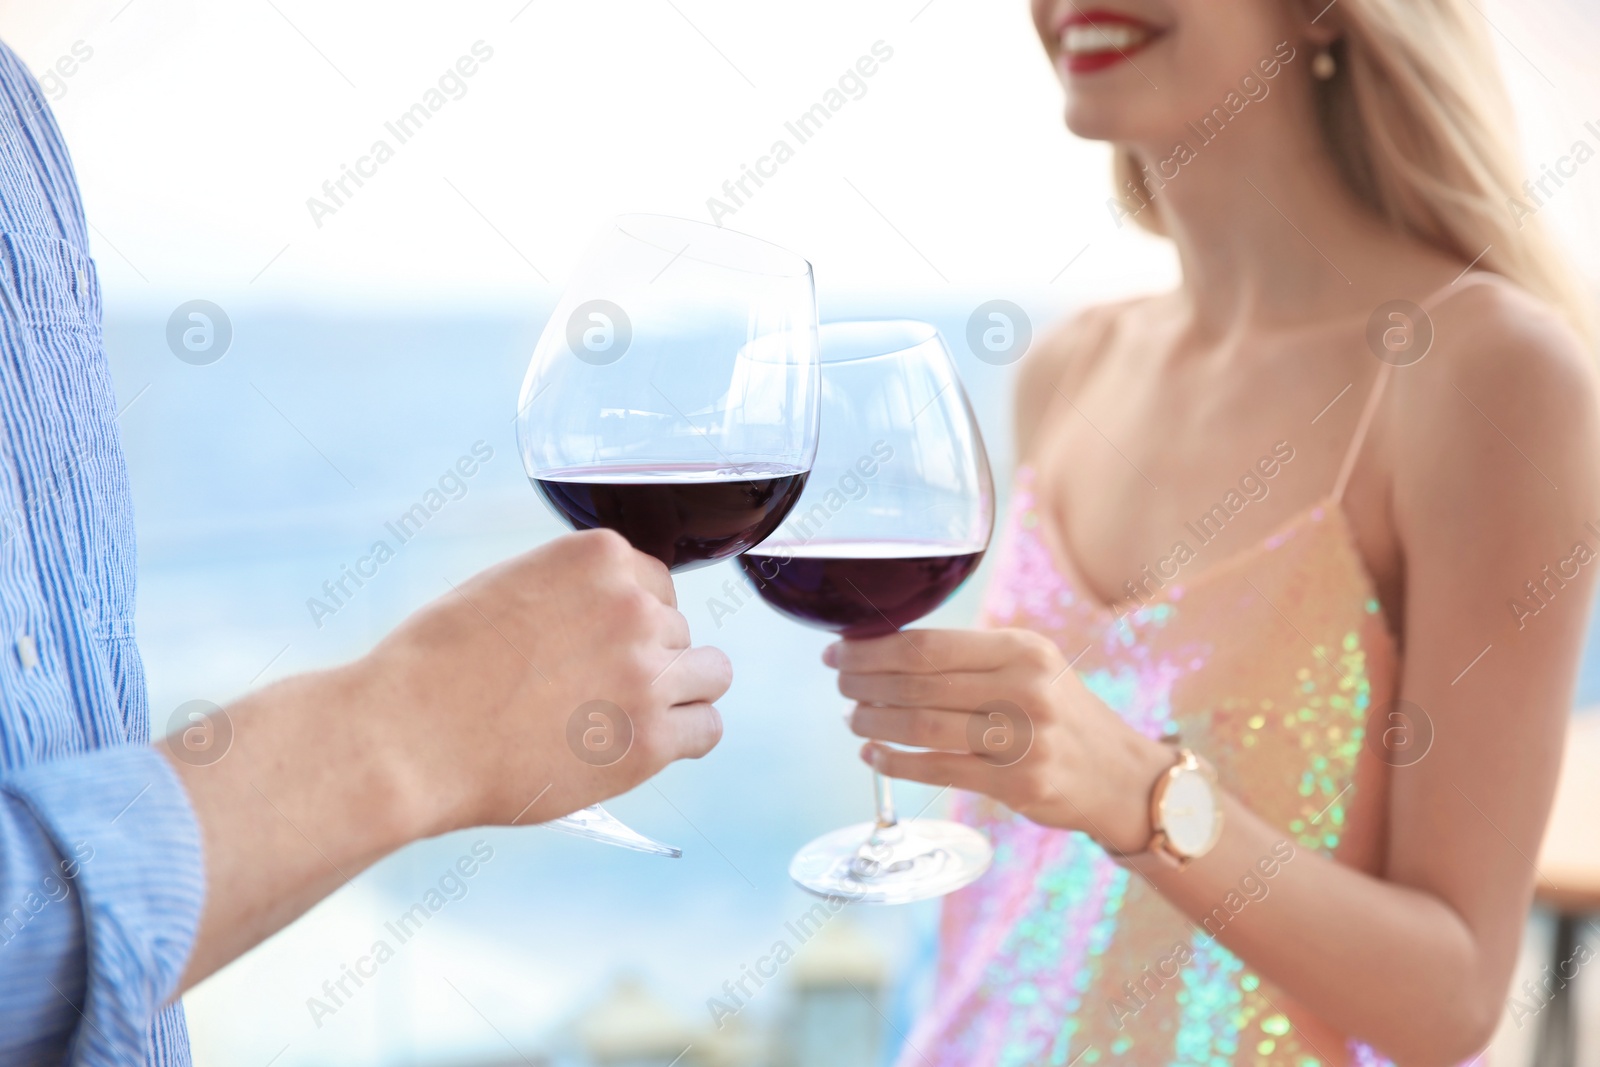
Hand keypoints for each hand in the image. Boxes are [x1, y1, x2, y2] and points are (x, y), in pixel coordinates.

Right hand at [360, 528, 730, 832]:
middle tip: (590, 692)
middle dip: (645, 657)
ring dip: (677, 693)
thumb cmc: (436, 666)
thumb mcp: (506, 586)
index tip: (596, 649)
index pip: (656, 584)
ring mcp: (647, 674)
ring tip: (627, 717)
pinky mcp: (650, 740)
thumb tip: (611, 608)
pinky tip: (644, 745)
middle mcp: (634, 607)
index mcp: (599, 557)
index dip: (628, 620)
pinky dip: (682, 737)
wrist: (407, 738)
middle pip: (678, 630)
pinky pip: (707, 729)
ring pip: (711, 674)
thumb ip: (571, 590)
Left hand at [828, 628, 1171, 852]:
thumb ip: (971, 658)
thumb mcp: (1032, 667)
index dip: (873, 649)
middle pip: (918, 683)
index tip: (840, 650)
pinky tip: (872, 754)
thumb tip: (885, 651)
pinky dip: (895, 763)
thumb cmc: (1061, 715)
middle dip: (864, 683)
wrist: (1122, 776)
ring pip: (922, 727)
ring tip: (852, 718)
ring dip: (873, 722)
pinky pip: (937, 770)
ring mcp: (1023, 739)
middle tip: (839, 684)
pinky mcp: (1018, 784)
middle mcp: (1025, 689)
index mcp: (1023, 649)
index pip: (929, 644)